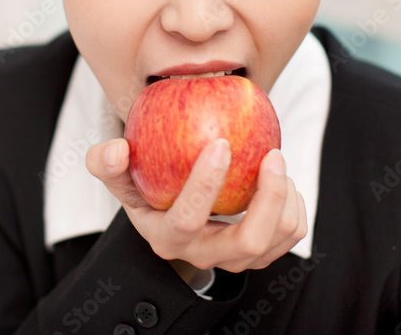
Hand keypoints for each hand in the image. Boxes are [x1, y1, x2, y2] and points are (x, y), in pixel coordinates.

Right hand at [85, 137, 306, 273]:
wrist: (174, 212)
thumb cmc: (147, 187)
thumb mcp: (119, 177)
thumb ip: (107, 162)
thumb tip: (115, 150)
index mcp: (167, 237)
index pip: (187, 219)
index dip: (205, 184)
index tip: (220, 142)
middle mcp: (203, 254)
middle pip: (247, 241)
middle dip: (268, 197)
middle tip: (272, 153)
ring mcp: (235, 258)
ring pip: (276, 239)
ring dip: (284, 196)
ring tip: (273, 160)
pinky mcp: (261, 252)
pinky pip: (291, 233)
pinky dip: (293, 204)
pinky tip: (280, 176)